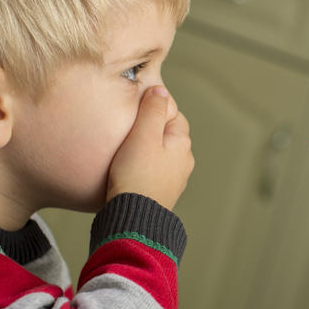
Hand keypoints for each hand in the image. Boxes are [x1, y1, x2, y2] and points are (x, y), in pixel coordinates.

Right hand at [107, 85, 193, 209]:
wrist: (133, 219)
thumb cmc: (136, 176)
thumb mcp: (143, 135)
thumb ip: (152, 110)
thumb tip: (160, 89)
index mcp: (182, 144)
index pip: (174, 115)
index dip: (155, 108)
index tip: (136, 109)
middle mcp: (183, 162)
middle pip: (166, 135)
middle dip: (149, 129)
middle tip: (127, 129)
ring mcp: (173, 180)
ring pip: (159, 154)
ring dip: (145, 150)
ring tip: (124, 150)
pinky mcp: (160, 193)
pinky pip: (152, 172)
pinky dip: (142, 167)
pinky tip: (127, 170)